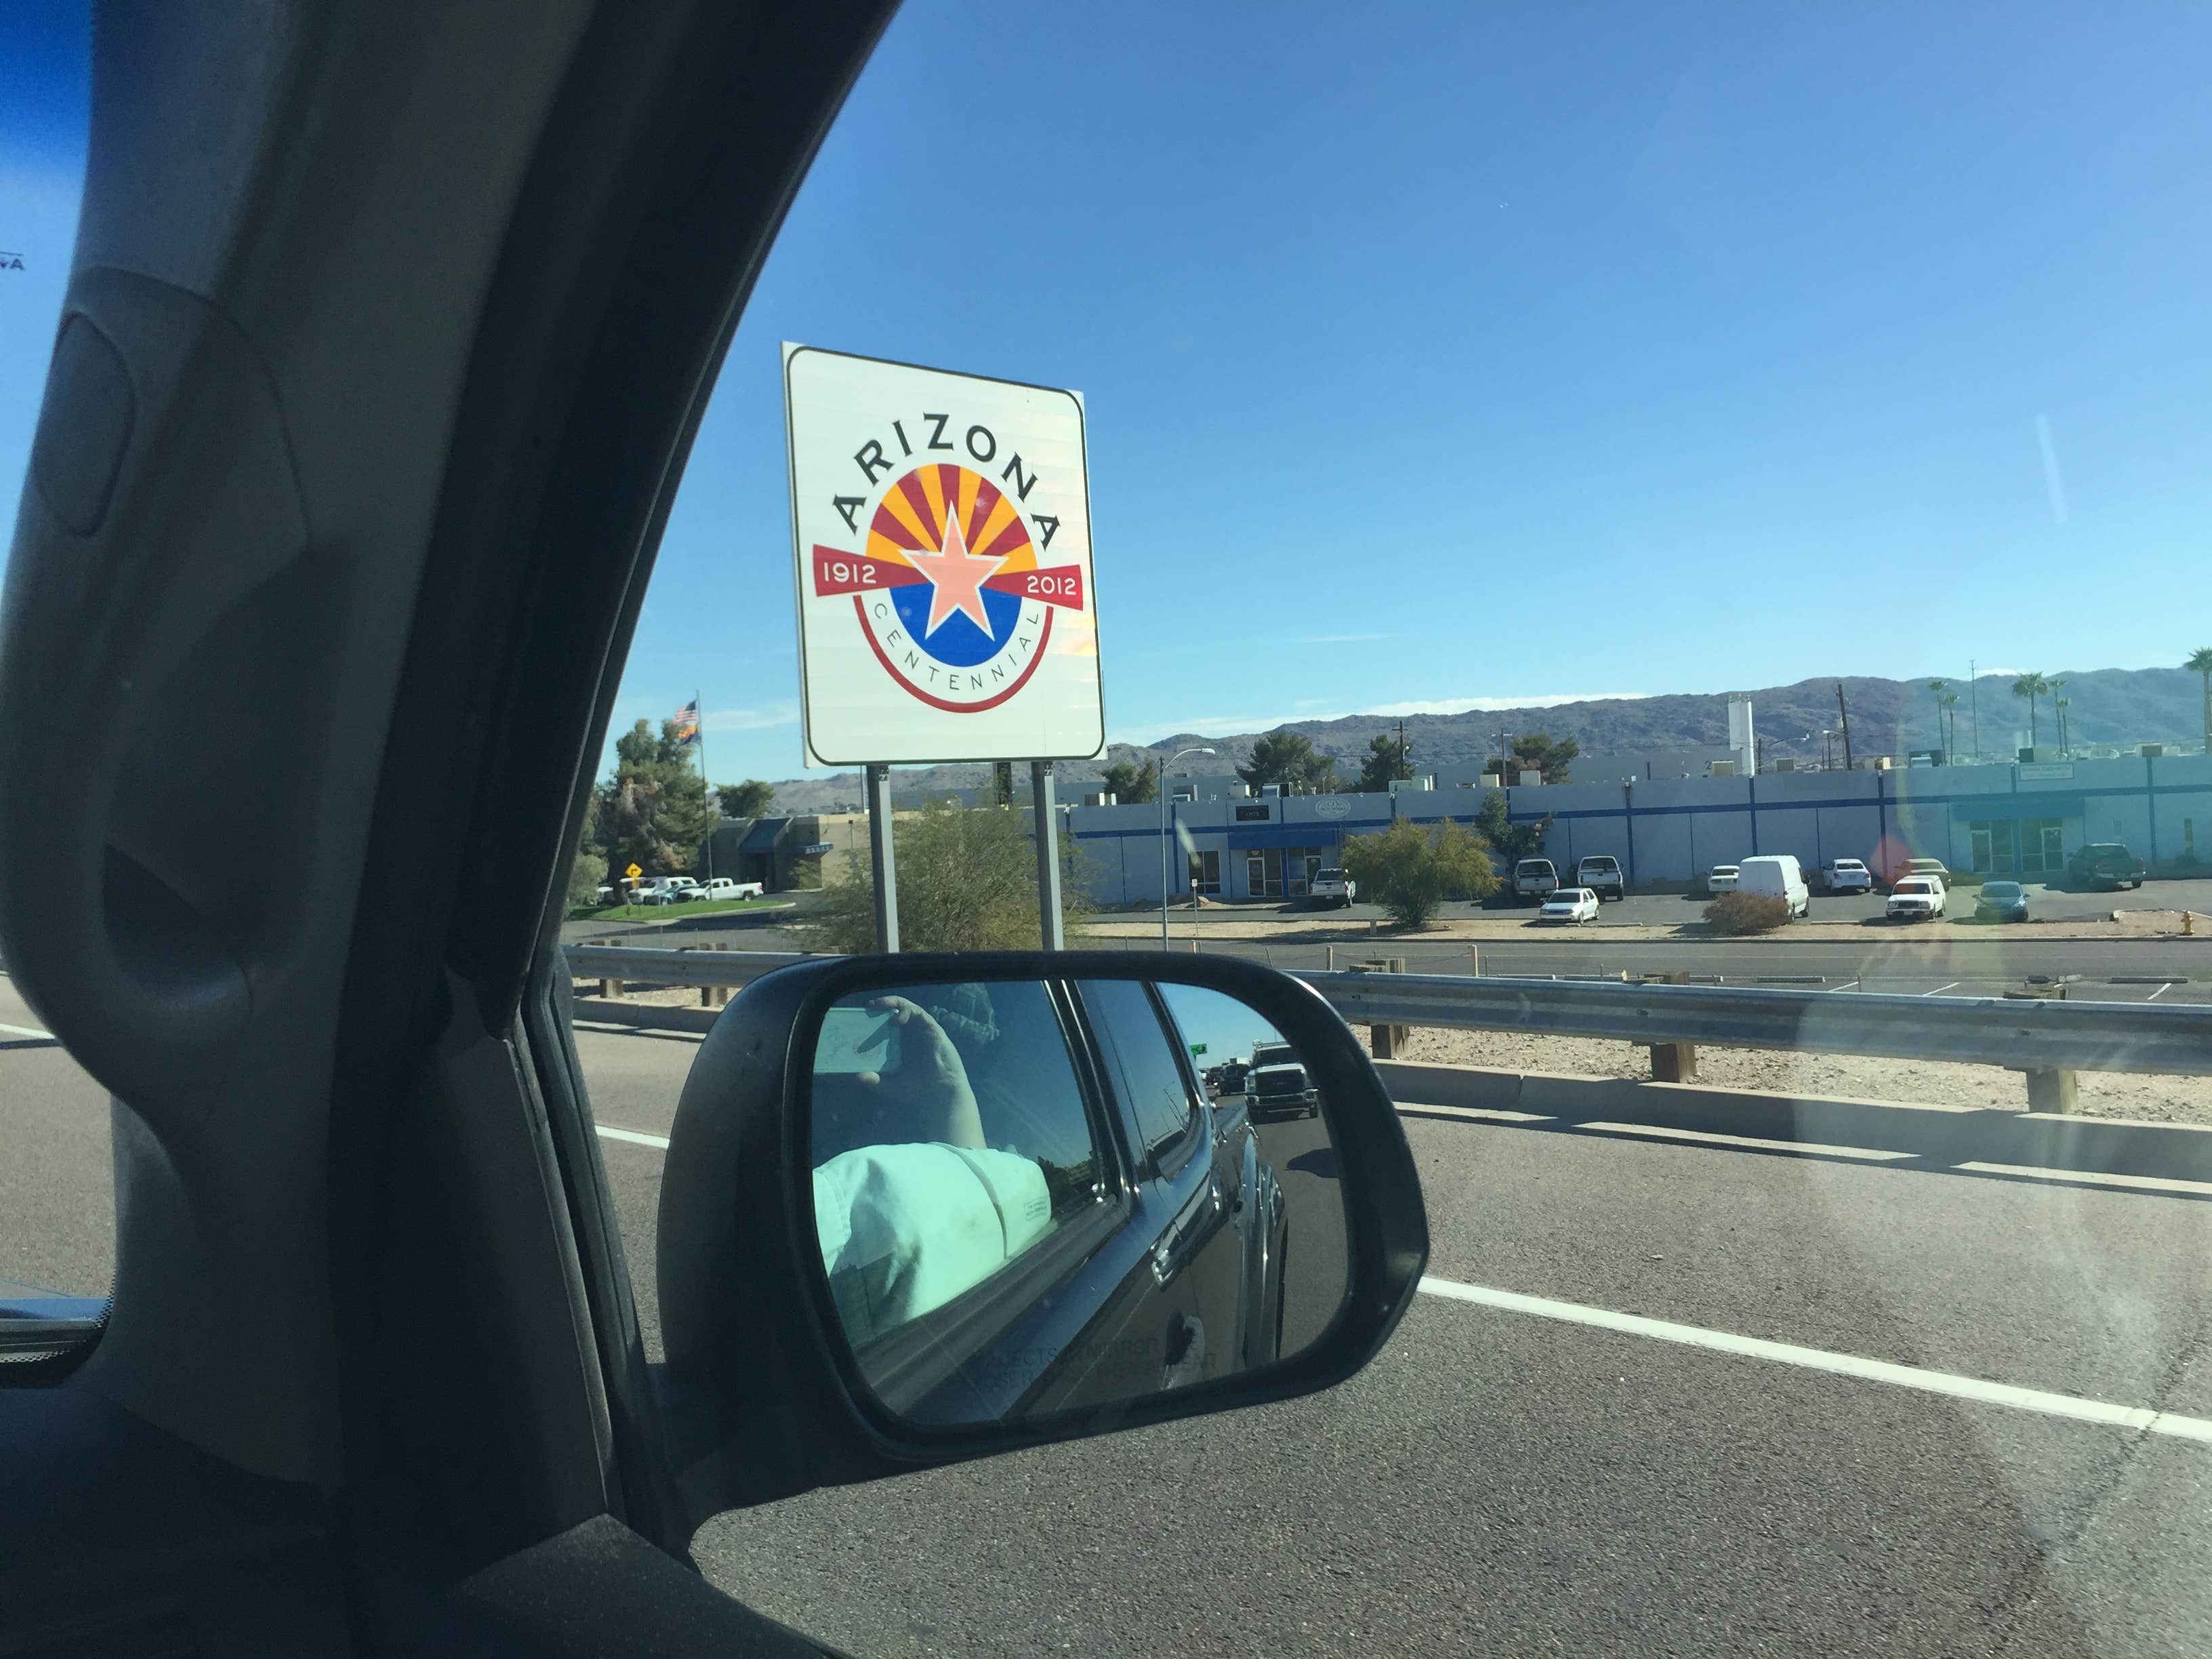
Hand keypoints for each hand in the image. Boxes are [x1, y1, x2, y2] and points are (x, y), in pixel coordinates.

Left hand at [855, 995, 984, 1149]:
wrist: (940, 1095)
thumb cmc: (918, 1091)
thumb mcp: (890, 1086)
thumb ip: (875, 1082)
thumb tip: (857, 1077)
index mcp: (901, 1046)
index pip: (886, 1026)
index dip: (874, 1020)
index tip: (860, 1018)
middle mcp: (911, 1035)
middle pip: (895, 1014)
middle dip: (881, 1007)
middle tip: (868, 1007)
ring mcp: (922, 1031)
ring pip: (907, 1009)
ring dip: (892, 1003)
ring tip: (878, 1006)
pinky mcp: (932, 1029)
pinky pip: (919, 1013)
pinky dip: (906, 1011)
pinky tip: (894, 1020)